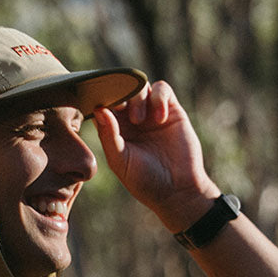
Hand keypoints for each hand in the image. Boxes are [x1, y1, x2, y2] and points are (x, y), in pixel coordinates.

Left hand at [93, 81, 220, 232]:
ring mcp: (151, 113)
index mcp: (115, 130)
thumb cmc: (145, 181)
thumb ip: (109, 136)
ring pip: (139, 86)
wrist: (178, 190)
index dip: (100, 99)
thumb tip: (99, 110)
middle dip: (118, 94)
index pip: (103, 104)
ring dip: (137, 97)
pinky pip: (162, 89)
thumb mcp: (121, 161)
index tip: (100, 104)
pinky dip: (158, 97)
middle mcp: (131, 119)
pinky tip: (160, 118)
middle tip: (120, 108)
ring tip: (139, 120)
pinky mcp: (171, 110)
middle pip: (120, 90)